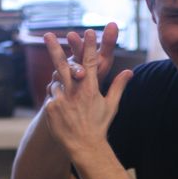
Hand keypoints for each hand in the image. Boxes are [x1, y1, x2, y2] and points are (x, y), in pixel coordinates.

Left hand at [42, 28, 131, 163]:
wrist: (85, 147)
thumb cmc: (99, 126)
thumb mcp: (111, 106)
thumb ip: (118, 86)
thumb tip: (129, 72)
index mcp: (91, 89)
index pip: (91, 62)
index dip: (90, 46)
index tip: (89, 31)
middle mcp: (75, 91)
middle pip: (63, 65)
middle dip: (55, 48)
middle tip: (48, 34)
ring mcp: (61, 99)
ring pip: (56, 82)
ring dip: (60, 84)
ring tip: (67, 97)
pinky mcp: (51, 108)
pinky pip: (51, 96)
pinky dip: (55, 98)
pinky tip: (62, 109)